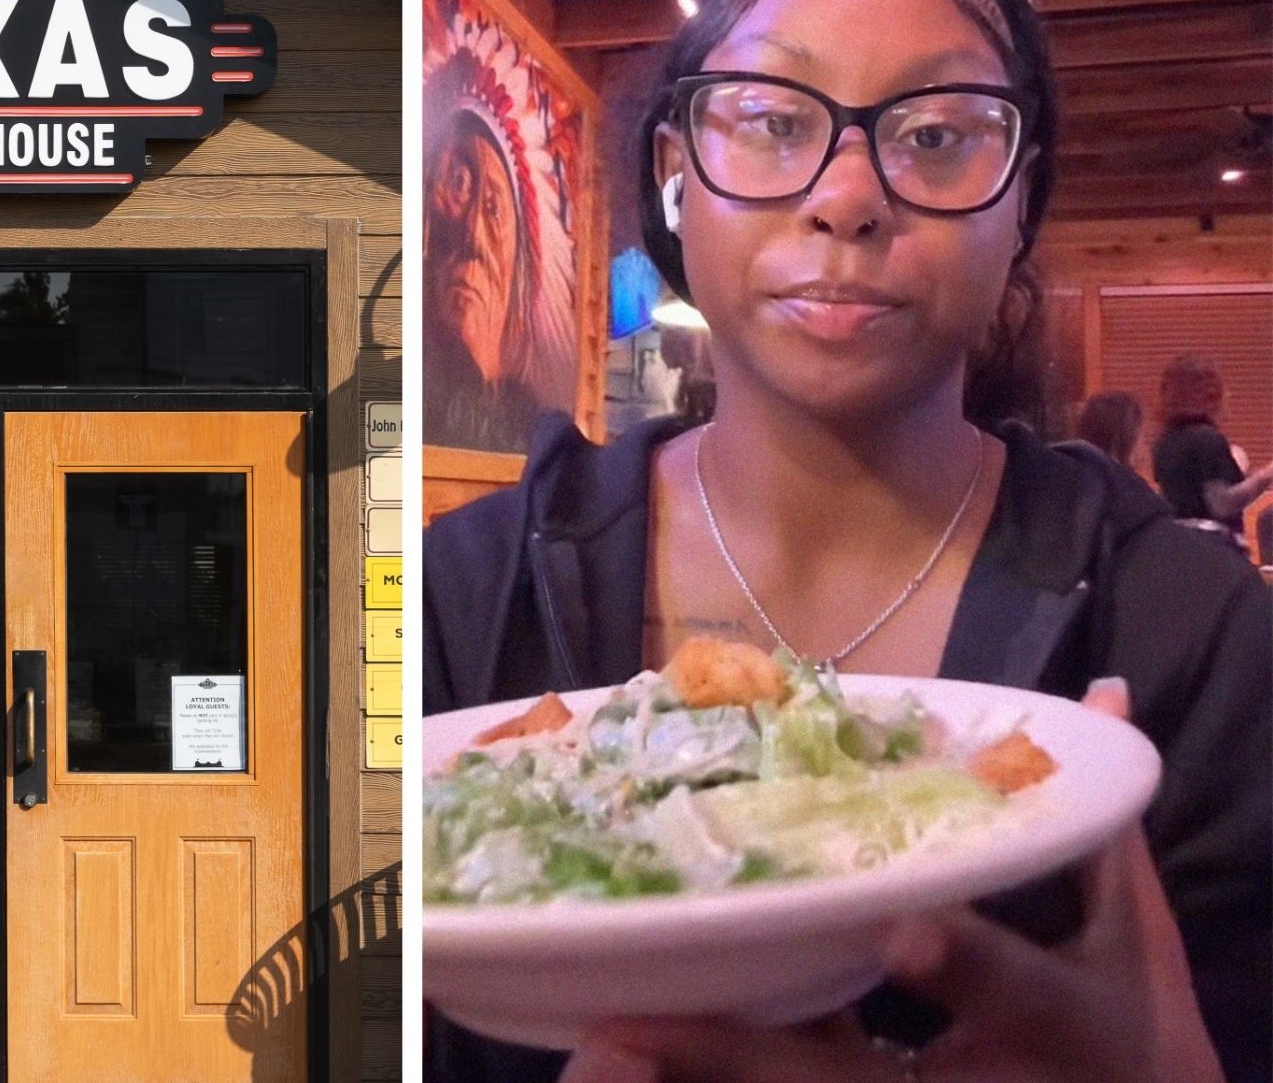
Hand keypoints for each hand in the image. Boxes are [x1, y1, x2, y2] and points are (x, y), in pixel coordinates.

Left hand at [557, 679, 1223, 1082]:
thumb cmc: (1125, 1034)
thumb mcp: (1129, 943)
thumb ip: (1091, 829)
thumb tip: (1100, 687)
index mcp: (1058, 1024)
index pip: (1015, 987)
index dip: (960, 962)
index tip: (899, 929)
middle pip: (847, 1077)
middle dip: (742, 1054)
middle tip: (630, 1024)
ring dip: (700, 1072)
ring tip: (601, 1042)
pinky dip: (704, 1079)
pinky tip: (619, 1053)